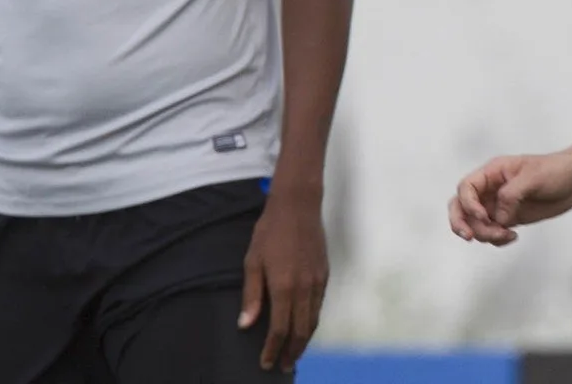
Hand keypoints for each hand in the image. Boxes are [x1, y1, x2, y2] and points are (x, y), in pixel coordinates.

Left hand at [238, 192, 326, 373]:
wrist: (298, 206)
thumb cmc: (270, 231)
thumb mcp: (253, 261)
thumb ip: (252, 295)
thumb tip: (246, 325)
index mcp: (284, 287)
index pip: (279, 329)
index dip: (273, 350)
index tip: (266, 364)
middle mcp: (304, 288)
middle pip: (300, 331)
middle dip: (292, 352)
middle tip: (284, 367)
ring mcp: (318, 282)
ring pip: (313, 321)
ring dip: (304, 341)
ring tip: (294, 354)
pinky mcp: (325, 274)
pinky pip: (320, 306)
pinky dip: (312, 322)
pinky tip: (304, 327)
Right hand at [448, 150, 571, 245]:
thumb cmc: (556, 170)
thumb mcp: (532, 178)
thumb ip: (511, 195)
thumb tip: (497, 217)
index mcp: (493, 173)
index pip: (466, 188)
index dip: (468, 204)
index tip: (484, 216)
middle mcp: (491, 189)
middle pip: (460, 206)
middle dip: (460, 223)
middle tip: (470, 237)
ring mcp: (498, 205)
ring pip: (475, 224)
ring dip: (485, 234)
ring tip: (507, 235)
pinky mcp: (509, 218)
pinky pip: (492, 233)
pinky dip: (496, 239)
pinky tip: (513, 237)